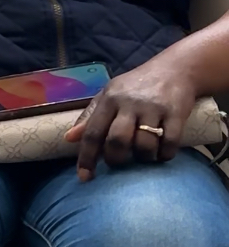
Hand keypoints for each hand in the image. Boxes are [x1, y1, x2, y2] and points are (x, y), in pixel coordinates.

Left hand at [64, 49, 198, 180]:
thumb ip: (90, 117)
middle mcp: (130, 102)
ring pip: (144, 145)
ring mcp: (154, 107)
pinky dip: (164, 155)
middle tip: (119, 162)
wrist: (176, 68)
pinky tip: (161, 153)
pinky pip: (169, 143)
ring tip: (143, 155)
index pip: (93, 132)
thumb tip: (69, 139)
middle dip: (116, 159)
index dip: (87, 157)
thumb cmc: (136, 86)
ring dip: (143, 158)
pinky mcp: (176, 112)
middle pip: (117, 141)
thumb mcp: (109, 95)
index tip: (85, 177)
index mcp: (110, 98)